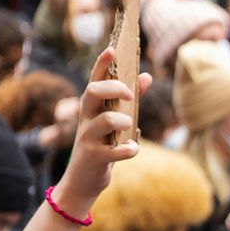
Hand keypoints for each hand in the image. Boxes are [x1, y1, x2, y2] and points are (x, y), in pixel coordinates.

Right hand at [51, 48, 147, 218]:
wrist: (82, 181)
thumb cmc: (102, 146)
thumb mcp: (114, 121)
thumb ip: (130, 99)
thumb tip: (146, 76)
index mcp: (91, 109)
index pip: (94, 80)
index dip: (101, 64)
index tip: (112, 49)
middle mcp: (86, 120)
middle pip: (92, 93)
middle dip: (112, 88)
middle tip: (129, 95)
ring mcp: (88, 139)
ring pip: (102, 121)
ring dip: (120, 120)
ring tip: (130, 124)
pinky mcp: (95, 158)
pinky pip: (113, 152)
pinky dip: (127, 150)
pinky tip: (132, 149)